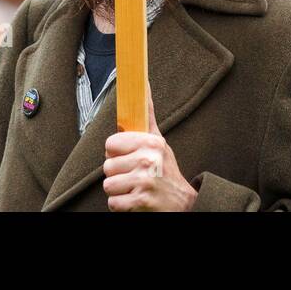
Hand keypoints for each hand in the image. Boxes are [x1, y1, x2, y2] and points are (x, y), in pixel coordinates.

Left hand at [102, 83, 196, 210]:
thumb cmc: (166, 170)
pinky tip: (135, 200)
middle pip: (107, 166)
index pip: (110, 143)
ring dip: (118, 191)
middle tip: (133, 175)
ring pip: (108, 185)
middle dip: (117, 174)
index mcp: (151, 142)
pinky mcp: (142, 201)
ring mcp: (145, 181)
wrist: (183, 202)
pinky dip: (121, 206)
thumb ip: (147, 115)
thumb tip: (143, 83)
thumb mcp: (159, 141)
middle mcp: (149, 159)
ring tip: (134, 187)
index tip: (127, 157)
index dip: (116, 152)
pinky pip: (113, 203)